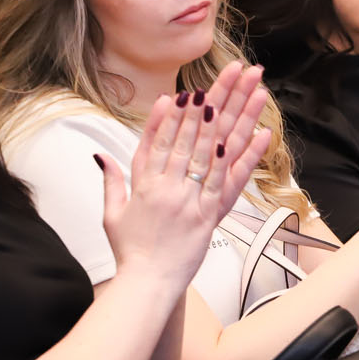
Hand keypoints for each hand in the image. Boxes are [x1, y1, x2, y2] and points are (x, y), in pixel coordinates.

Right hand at [100, 62, 271, 285]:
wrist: (146, 284)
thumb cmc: (130, 252)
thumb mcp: (112, 213)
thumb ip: (111, 180)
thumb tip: (101, 155)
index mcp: (143, 183)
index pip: (158, 140)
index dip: (171, 115)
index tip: (182, 93)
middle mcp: (167, 186)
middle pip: (190, 136)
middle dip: (209, 101)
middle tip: (227, 75)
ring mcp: (190, 199)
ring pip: (212, 150)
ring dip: (232, 117)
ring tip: (245, 92)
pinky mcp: (209, 215)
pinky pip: (229, 180)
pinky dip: (243, 156)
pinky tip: (257, 133)